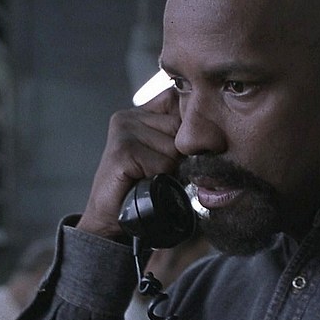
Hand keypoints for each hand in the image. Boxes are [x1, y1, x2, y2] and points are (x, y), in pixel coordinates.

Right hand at [77, 88, 180, 238]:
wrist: (111, 218)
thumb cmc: (142, 186)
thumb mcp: (163, 154)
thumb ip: (178, 134)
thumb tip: (208, 127)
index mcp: (138, 113)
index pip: (178, 101)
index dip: (186, 128)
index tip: (176, 152)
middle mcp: (128, 117)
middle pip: (180, 126)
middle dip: (178, 154)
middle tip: (158, 171)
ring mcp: (124, 132)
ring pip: (174, 147)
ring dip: (169, 169)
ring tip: (150, 178)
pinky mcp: (123, 151)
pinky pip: (163, 164)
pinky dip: (160, 179)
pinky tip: (143, 183)